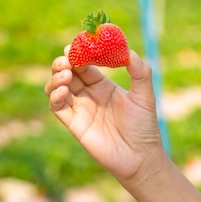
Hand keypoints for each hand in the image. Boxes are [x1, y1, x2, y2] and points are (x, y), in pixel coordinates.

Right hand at [45, 46, 163, 185]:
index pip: (86, 64)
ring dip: (57, 77)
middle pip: (69, 72)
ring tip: (66, 73)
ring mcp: (80, 109)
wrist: (140, 157)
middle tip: (67, 58)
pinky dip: (55, 96)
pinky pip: (58, 107)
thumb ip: (140, 72)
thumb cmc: (144, 128)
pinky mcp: (74, 124)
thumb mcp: (145, 96)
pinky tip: (64, 91)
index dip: (80, 53)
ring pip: (58, 87)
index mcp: (104, 86)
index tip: (78, 43)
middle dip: (64, 62)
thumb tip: (129, 51)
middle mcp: (89, 96)